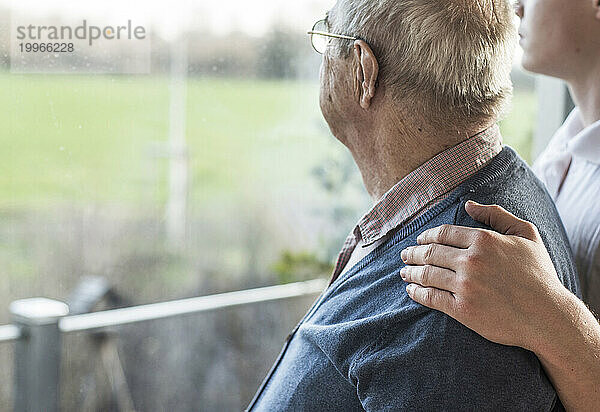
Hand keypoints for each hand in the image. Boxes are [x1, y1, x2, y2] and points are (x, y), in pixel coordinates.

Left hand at [399, 201, 567, 350]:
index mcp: (484, 240)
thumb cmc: (539, 274)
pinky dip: (416, 292)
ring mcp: (465, 286)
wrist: (548, 316)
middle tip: (404, 255)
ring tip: (403, 272)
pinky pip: (431, 297)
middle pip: (430, 252)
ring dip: (410, 272)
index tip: (419, 240)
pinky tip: (411, 290)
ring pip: (426, 274)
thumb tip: (468, 204)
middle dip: (412, 253)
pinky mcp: (462, 309)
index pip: (443, 233)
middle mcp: (471, 261)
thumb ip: (496, 215)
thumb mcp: (526, 234)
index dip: (426, 236)